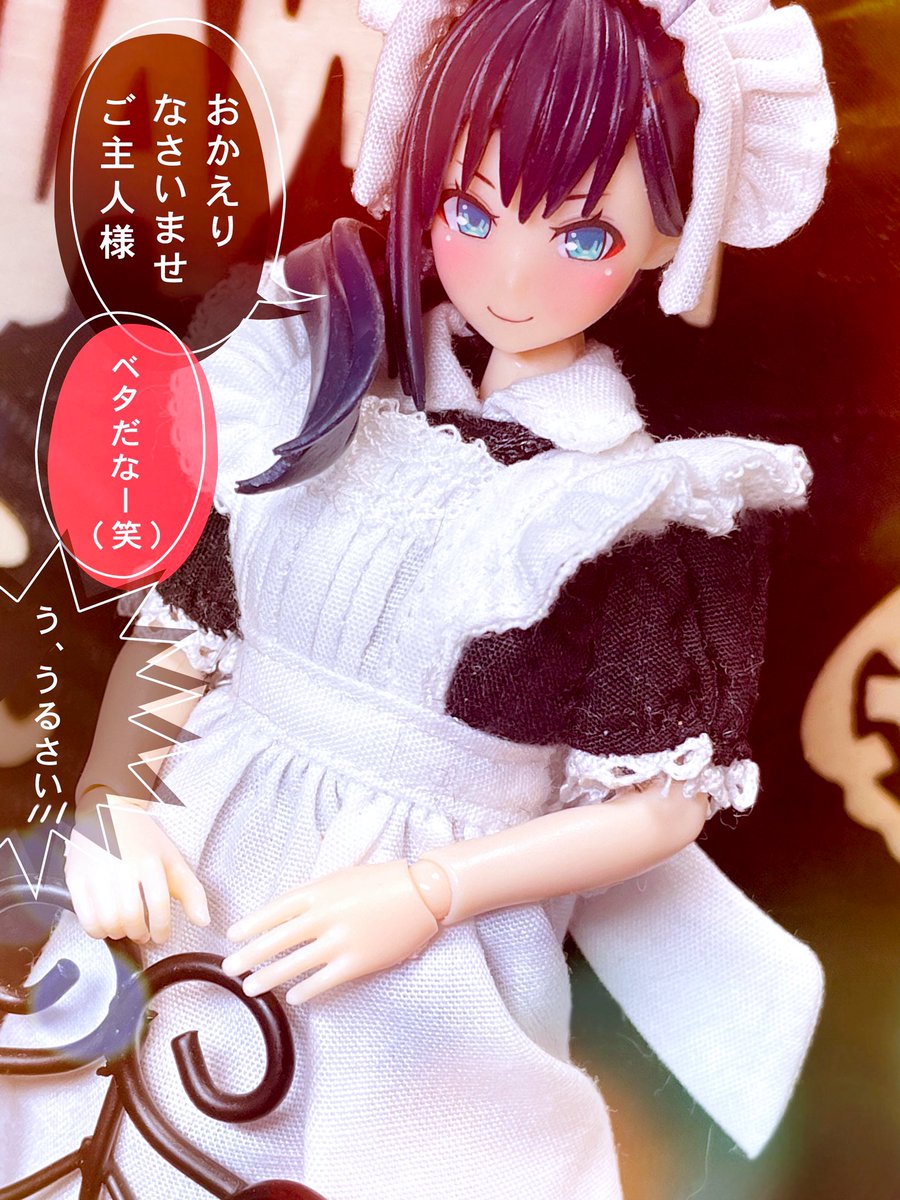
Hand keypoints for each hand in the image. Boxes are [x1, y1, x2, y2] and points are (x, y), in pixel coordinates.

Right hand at [64, 796, 209, 943]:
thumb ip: (191, 891)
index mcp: (149, 859)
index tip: (161, 936)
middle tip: (143, 934)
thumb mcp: (172, 859)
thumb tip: (202, 921)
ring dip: (119, 933)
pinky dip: (97, 930)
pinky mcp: (75, 877)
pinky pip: (85, 917)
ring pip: (107, 921)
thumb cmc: (143, 840)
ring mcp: (95, 871)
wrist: (108, 811)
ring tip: (125, 929)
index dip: (162, 927)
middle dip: (140, 933)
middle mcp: (121, 864)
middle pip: (131, 916)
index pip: (158, 903)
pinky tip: (106, 925)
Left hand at [221, 860, 438, 1004]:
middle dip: (250, 955)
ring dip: (269, 976)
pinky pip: (324, 980)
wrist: (422, 893)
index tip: (233, 935)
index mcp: (320, 891)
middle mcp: (325, 916)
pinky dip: (305, 990)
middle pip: (278, 939)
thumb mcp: (343, 875)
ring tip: (251, 986)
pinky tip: (292, 996)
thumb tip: (287, 908)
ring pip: (294, 963)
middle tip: (230, 967)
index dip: (252, 924)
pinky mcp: (358, 962)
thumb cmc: (383, 881)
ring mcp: (340, 940)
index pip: (275, 910)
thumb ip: (315, 892)